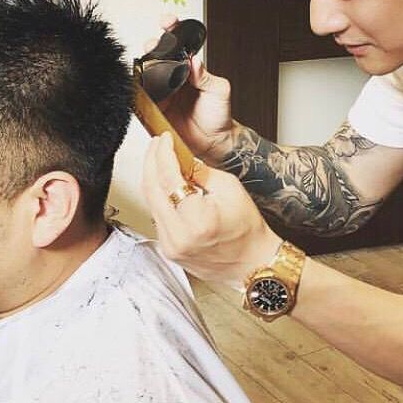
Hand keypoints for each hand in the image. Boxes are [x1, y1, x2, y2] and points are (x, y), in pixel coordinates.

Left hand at [143, 132, 280, 286]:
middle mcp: (179, 237)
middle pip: (151, 190)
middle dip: (151, 162)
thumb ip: (199, 172)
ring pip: (150, 204)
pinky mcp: (168, 251)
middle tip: (156, 145)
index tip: (164, 139)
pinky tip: (166, 186)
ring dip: (153, 179)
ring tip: (160, 161)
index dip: (163, 154)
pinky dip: (160, 198)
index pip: (169, 178)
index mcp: (198, 220)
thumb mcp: (229, 189)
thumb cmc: (247, 229)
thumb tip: (178, 157)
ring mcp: (171, 247)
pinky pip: (156, 217)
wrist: (252, 263)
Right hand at [147, 17, 234, 162]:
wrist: (213, 143)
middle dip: (153, 44)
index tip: (167, 21)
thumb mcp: (219, 91)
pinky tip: (137, 83)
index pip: (178, 43)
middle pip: (157, 53)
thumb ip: (206, 76)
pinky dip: (136, 87)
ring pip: (145, 71)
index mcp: (190, 67)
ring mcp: (162, 91)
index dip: (171, 29)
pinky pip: (140, 95)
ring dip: (142, 64)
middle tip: (155, 45)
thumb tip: (194, 61)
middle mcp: (173, 76)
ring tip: (145, 62)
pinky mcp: (153, 107)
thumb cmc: (219, 115)